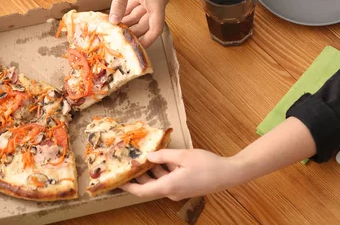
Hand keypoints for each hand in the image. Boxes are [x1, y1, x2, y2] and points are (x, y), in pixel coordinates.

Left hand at [110, 0, 168, 47]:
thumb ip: (118, 4)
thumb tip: (113, 22)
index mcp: (157, 1)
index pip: (156, 28)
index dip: (147, 41)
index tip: (136, 50)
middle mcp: (157, 1)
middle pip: (147, 24)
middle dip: (133, 32)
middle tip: (118, 41)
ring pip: (141, 16)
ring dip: (129, 23)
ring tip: (113, 30)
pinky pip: (138, 7)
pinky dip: (128, 12)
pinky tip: (115, 17)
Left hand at [119, 149, 236, 200]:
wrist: (229, 174)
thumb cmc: (207, 164)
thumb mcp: (183, 156)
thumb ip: (163, 156)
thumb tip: (148, 157)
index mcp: (169, 186)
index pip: (142, 191)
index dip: (128, 186)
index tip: (116, 180)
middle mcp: (171, 192)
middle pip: (149, 185)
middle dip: (138, 174)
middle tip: (127, 162)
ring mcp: (178, 191)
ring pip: (159, 181)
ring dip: (151, 170)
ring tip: (142, 155)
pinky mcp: (184, 187)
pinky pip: (168, 179)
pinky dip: (162, 170)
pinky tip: (161, 157)